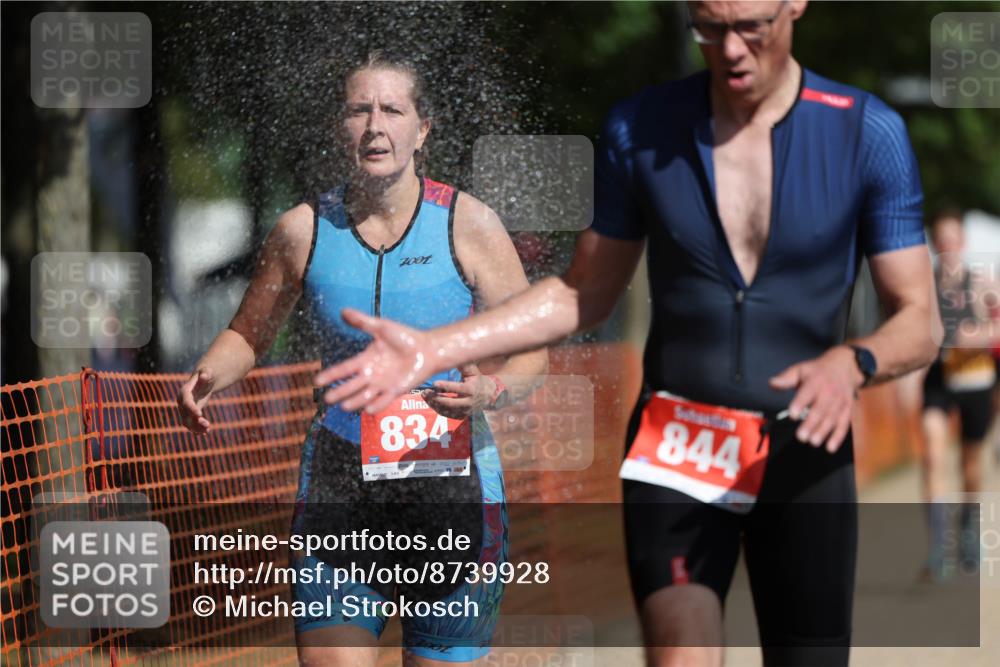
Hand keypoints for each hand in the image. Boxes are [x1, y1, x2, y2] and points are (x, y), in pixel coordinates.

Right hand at [176, 368, 214, 433]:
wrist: (204, 379)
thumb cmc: (206, 374)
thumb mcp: (207, 372)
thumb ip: (206, 373)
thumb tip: (204, 375)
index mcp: (185, 391)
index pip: (186, 402)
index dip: (191, 408)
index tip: (200, 415)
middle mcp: (182, 401)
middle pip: (186, 414)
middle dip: (195, 421)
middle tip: (208, 425)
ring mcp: (185, 408)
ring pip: (187, 421)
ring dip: (196, 428)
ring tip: (207, 430)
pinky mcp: (190, 413)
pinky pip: (191, 423)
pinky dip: (197, 429)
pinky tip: (205, 433)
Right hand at [315, 308, 435, 412]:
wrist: (427, 349)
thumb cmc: (404, 337)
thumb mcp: (382, 327)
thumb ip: (362, 322)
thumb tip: (343, 311)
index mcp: (365, 359)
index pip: (344, 369)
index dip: (331, 375)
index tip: (317, 381)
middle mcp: (371, 374)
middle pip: (351, 386)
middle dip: (339, 392)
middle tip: (327, 399)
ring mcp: (382, 384)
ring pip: (364, 396)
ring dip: (355, 401)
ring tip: (345, 406)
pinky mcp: (395, 391)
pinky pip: (383, 401)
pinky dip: (376, 405)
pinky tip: (368, 408)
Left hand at [421, 364, 494, 418]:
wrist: (489, 396)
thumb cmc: (478, 380)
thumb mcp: (473, 372)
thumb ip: (463, 365)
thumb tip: (452, 354)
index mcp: (472, 389)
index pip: (458, 389)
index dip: (446, 386)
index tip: (435, 383)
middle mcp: (469, 402)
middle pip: (451, 402)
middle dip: (437, 398)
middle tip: (425, 392)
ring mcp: (465, 411)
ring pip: (447, 410)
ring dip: (434, 404)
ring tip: (425, 396)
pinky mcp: (461, 416)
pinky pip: (447, 414)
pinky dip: (437, 409)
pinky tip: (430, 401)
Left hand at [768, 346, 864, 452]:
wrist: (844, 367)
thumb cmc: (816, 371)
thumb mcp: (800, 369)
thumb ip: (786, 378)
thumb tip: (772, 383)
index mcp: (816, 381)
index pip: (807, 393)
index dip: (800, 404)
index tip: (792, 415)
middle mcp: (829, 392)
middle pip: (820, 410)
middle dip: (811, 424)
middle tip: (801, 437)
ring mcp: (840, 402)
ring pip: (832, 419)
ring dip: (823, 432)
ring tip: (813, 442)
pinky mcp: (847, 410)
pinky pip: (844, 424)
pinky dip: (838, 437)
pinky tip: (830, 448)